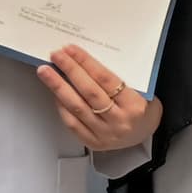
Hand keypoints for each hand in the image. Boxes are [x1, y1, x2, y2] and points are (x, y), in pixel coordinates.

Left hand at [38, 43, 159, 153]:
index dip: (86, 62)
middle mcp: (119, 121)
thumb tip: (84, 61)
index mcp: (134, 105)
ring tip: (46, 72)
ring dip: (58, 87)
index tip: (71, 50)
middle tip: (56, 56)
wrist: (145, 134)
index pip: (105, 79)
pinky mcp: (93, 142)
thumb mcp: (140, 90)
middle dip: (70, 71)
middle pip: (89, 92)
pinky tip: (55, 93)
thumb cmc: (142, 108)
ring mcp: (105, 134)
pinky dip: (61, 106)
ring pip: (77, 107)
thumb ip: (116, 79)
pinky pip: (72, 123)